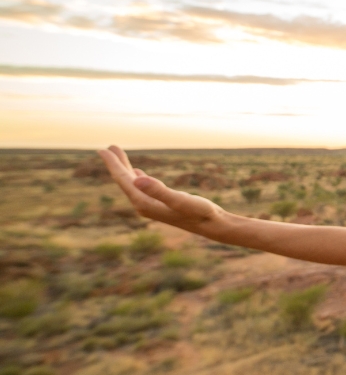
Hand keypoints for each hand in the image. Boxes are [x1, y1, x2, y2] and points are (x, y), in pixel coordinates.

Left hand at [97, 146, 225, 234]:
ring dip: (126, 169)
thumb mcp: (180, 200)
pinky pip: (143, 188)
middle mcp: (144, 205)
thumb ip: (159, 190)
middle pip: (125, 181)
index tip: (103, 150)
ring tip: (119, 155)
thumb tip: (137, 179)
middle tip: (109, 147)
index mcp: (144, 203)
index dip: (113, 164)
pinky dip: (137, 177)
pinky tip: (138, 173)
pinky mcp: (161, 204)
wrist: (213, 226)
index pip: (124, 180)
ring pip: (133, 184)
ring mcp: (152, 205)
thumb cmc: (199, 213)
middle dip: (117, 164)